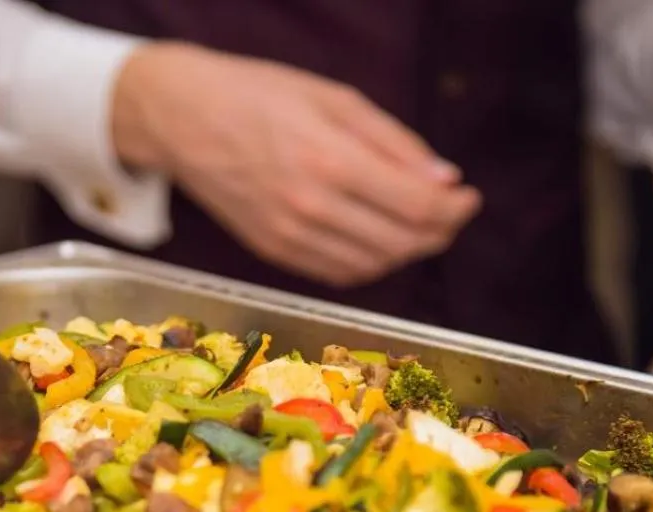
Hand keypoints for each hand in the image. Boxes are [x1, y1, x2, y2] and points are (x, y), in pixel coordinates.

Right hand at [112, 42, 480, 288]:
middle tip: (451, 212)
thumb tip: (445, 181)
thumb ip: (394, 143)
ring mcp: (289, 236)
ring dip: (407, 251)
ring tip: (417, 225)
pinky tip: (379, 239)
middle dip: (439, 232)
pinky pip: (339, 274)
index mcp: (330, 160)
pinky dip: (371, 263)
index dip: (455, 209)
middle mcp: (310, 207)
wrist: (183, 118)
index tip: (468, 197)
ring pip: (374, 266)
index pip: (417, 207)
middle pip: (401, 243)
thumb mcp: (334, 99)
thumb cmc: (260, 95)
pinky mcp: (273, 251)